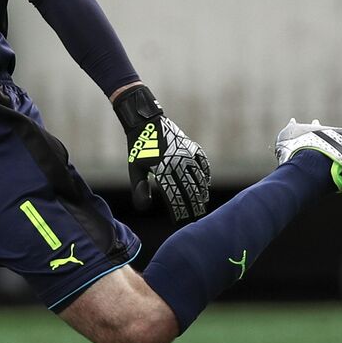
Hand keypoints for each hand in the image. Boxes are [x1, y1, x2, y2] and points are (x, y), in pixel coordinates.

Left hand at [113, 85, 211, 223]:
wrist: (146, 121)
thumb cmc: (138, 148)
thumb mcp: (135, 169)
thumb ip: (140, 188)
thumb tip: (144, 208)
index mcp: (162, 168)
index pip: (173, 195)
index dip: (178, 210)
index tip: (180, 221)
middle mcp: (177, 162)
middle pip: (189, 189)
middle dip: (193, 205)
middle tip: (195, 216)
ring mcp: (187, 153)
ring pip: (199, 177)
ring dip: (202, 192)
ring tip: (202, 203)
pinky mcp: (191, 146)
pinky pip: (203, 162)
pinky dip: (206, 174)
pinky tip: (206, 182)